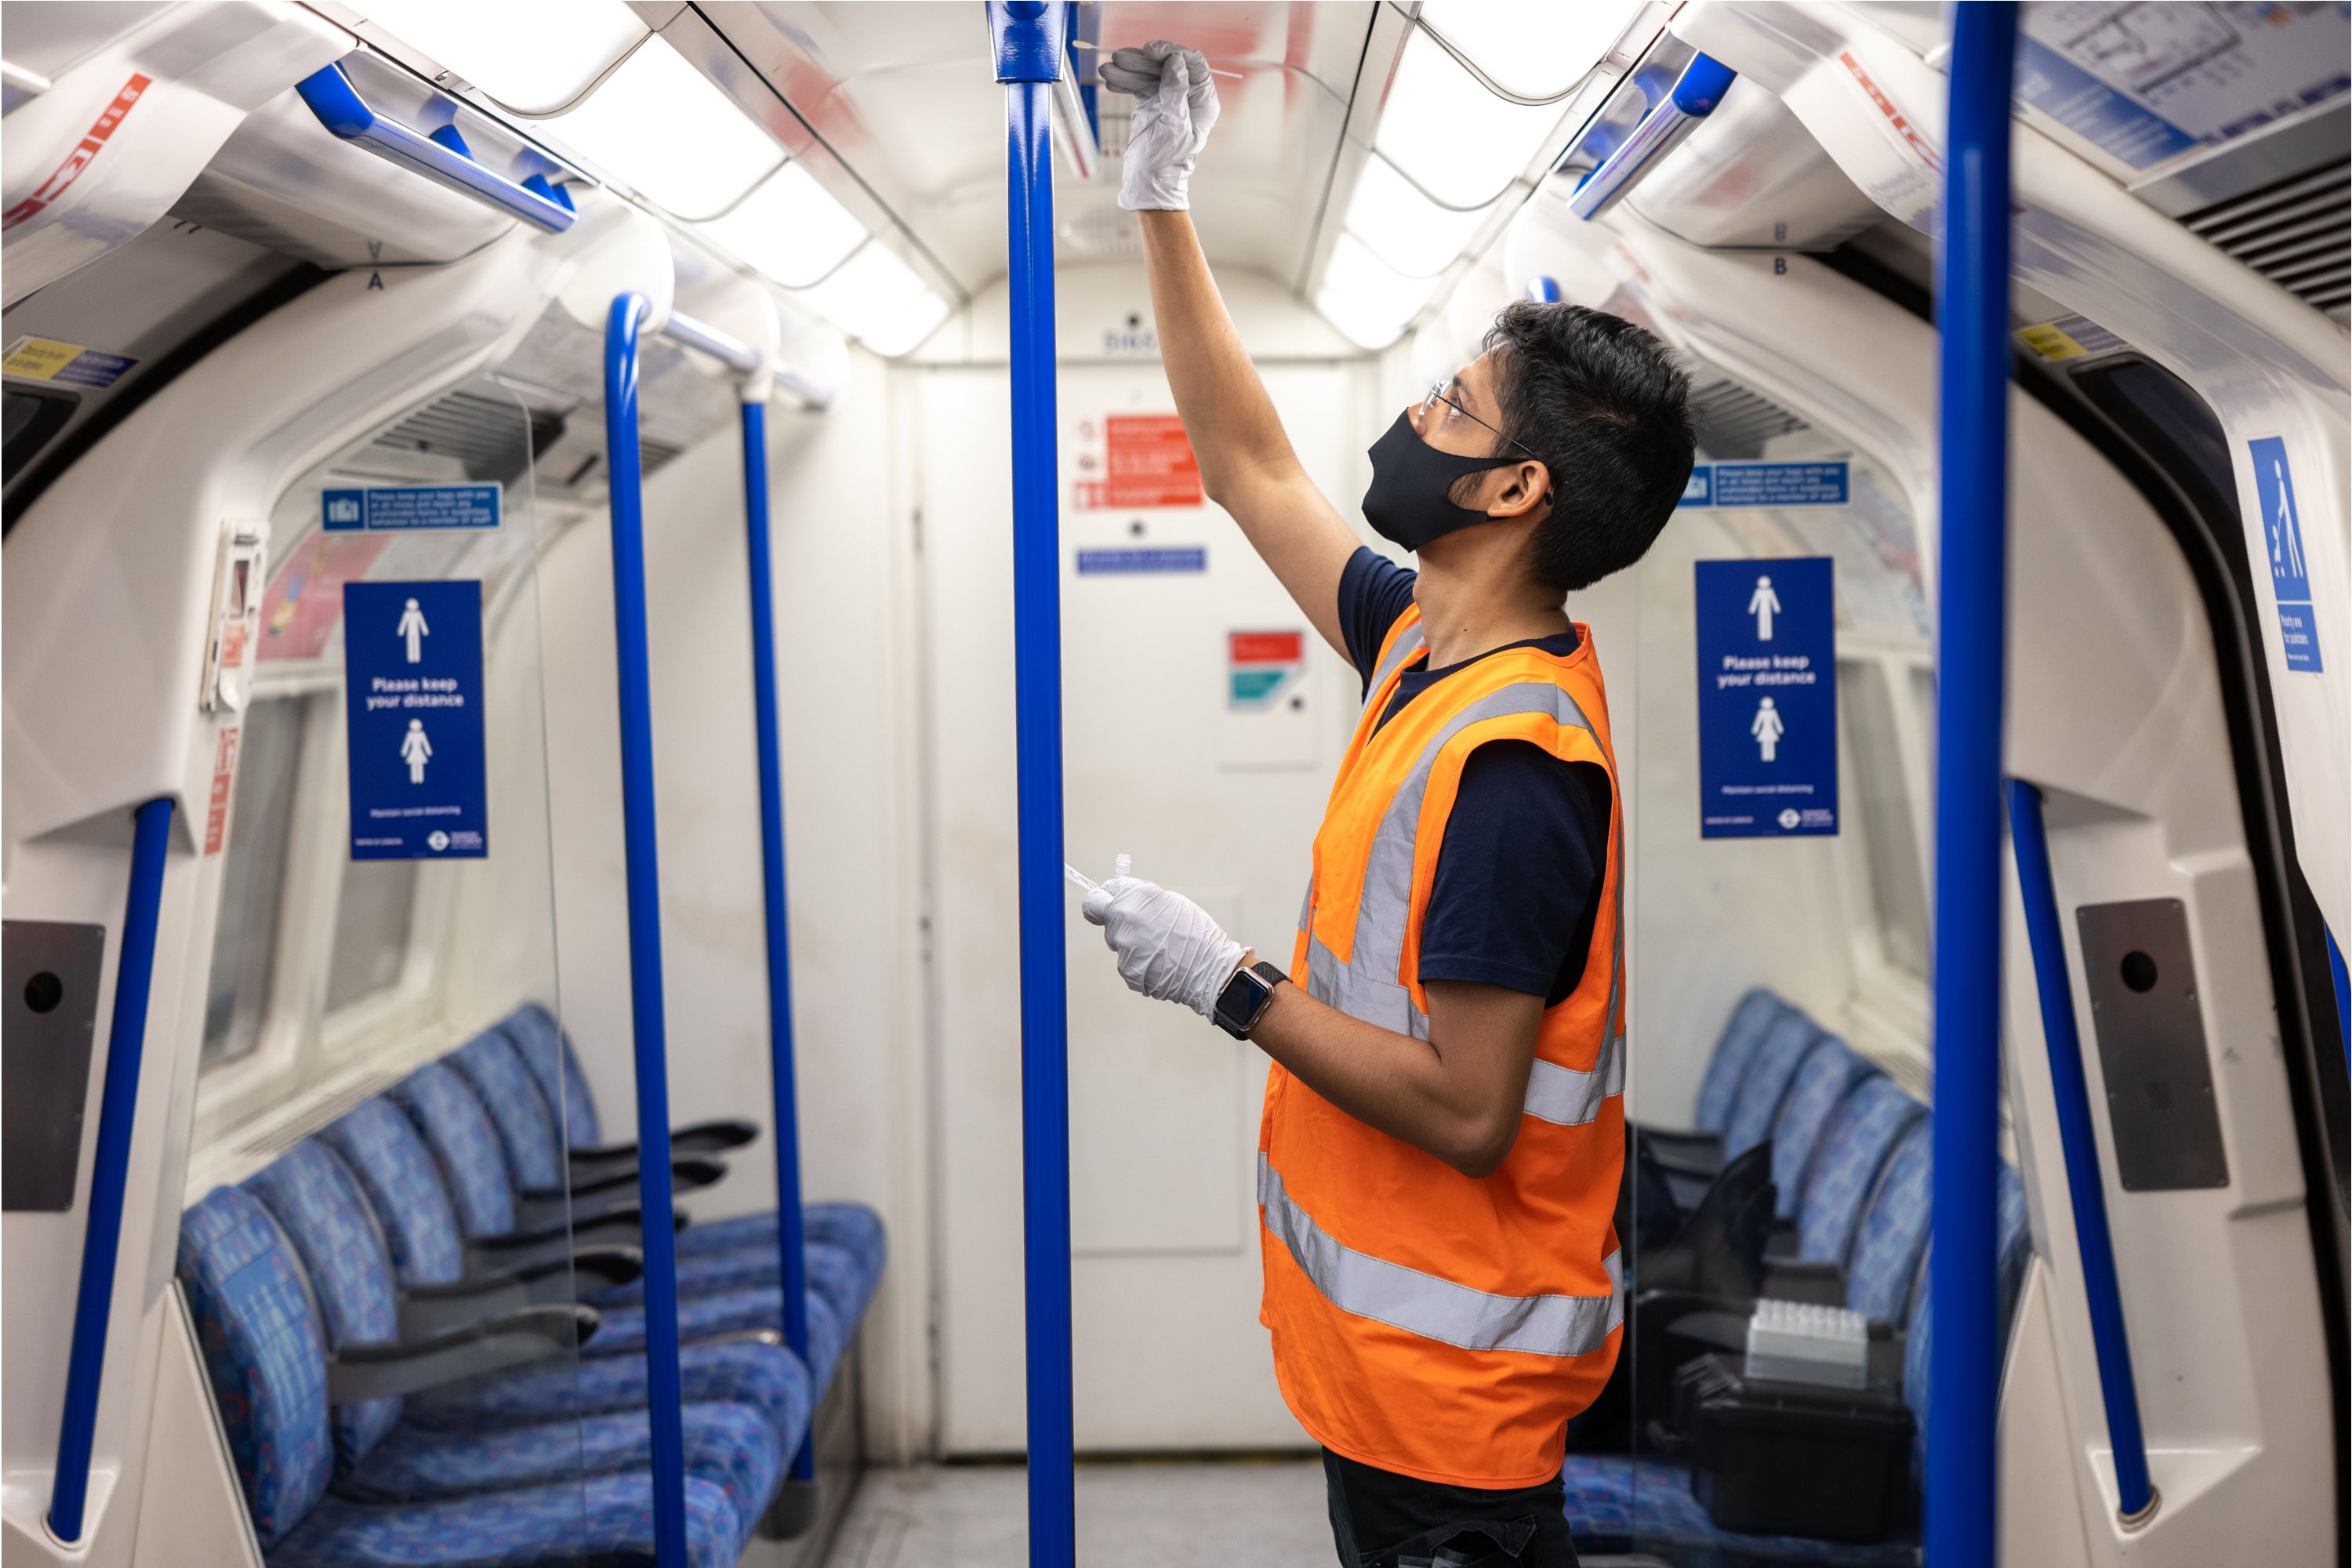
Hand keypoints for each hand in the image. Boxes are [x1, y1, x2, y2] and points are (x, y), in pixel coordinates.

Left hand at [1079, 854, 1246, 1018]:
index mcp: (1136, 896)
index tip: (1108, 903)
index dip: (1106, 898)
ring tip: (1160, 948)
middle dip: (1118, 921)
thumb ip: (1143, 900)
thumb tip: (1126, 900)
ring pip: (1118, 942)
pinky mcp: (1126, 969)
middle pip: (1105, 919)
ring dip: (1132, 943)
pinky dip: (1140, 962)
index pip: (1101, 894)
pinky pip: (1127, 962)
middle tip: (1141, 928)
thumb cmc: (1197, 934)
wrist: (1209, 968)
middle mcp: (1124, 918)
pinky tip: (1160, 962)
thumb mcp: (1172, 902)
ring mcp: (1123, 946)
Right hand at [1097, 40, 1219, 211]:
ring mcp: (1168, 99)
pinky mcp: (1151, 104)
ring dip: (1127, 70)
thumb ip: (1175, 93)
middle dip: (1142, 61)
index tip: (1149, 50)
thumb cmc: (1166, 162)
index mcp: (1202, 101)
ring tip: (1106, 69)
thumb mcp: (1173, 127)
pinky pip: (1138, 86)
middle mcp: (1188, 96)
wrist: (1148, 184)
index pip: (1192, 64)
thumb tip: (1176, 61)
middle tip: (1117, 58)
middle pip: (1167, 66)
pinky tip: (1110, 80)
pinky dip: (1124, 82)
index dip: (1171, 53)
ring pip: (1150, 74)